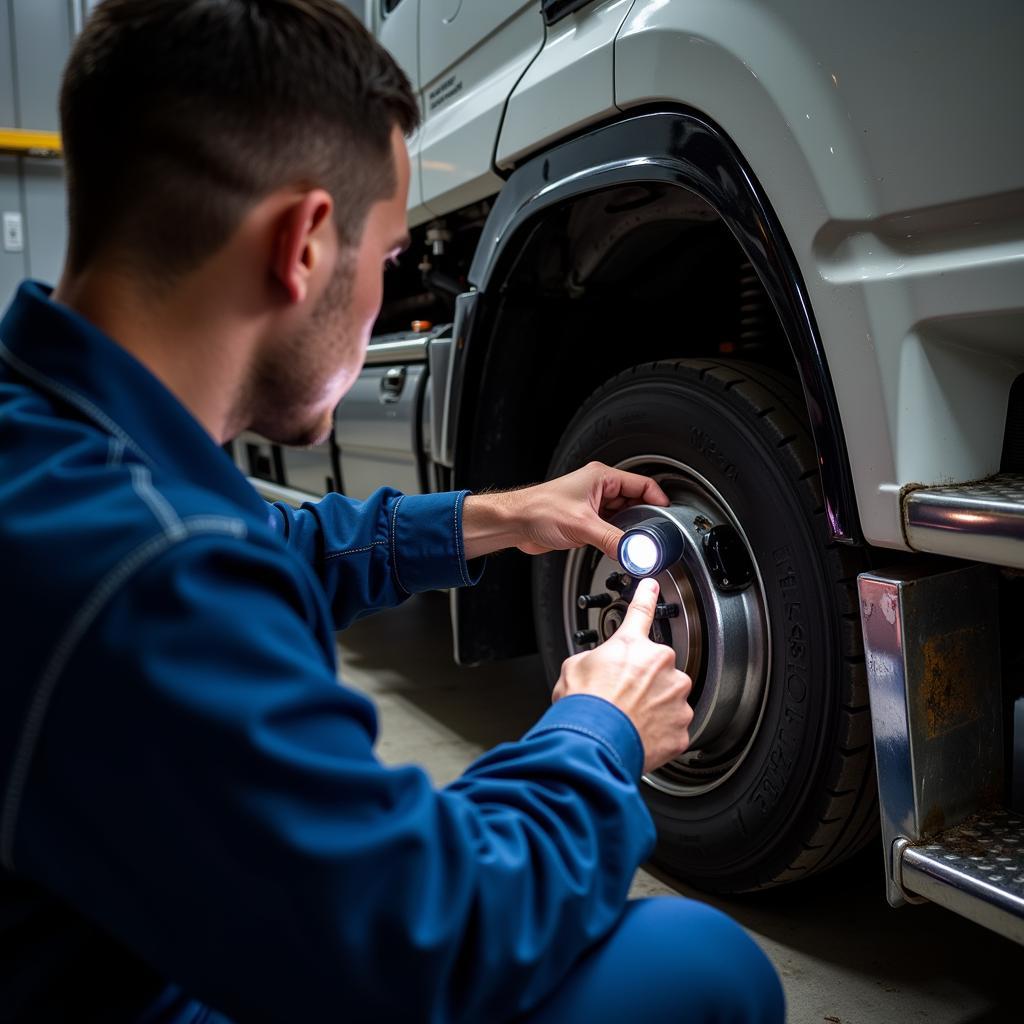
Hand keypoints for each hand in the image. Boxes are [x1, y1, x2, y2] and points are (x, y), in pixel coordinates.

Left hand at [462, 462, 669, 560]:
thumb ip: (612, 540)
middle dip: (645, 520)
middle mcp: (599, 488)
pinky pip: (610, 528)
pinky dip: (617, 537)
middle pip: (635, 502)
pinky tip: (620, 548)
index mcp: (602, 477)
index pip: (643, 485)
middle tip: (654, 537)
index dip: (659, 501)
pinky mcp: (585, 520)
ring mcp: (592, 504)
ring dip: (629, 530)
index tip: (668, 518)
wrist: (515, 524)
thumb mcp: (583, 526)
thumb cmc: (539, 511)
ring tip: (638, 545)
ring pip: (623, 517)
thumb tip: (635, 552)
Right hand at [552, 579, 692, 773]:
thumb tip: (596, 665)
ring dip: (654, 706)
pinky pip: (674, 725)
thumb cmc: (583, 705)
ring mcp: (676, 697)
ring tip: (628, 719)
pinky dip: (659, 731)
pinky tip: (639, 734)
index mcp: (632, 645)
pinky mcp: (682, 726)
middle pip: (657, 667)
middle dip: (643, 680)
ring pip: (669, 697)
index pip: (641, 611)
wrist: (595, 743)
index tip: (653, 585)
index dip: (646, 595)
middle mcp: (661, 665)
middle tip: (621, 697)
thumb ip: (594, 659)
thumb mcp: (574, 668)